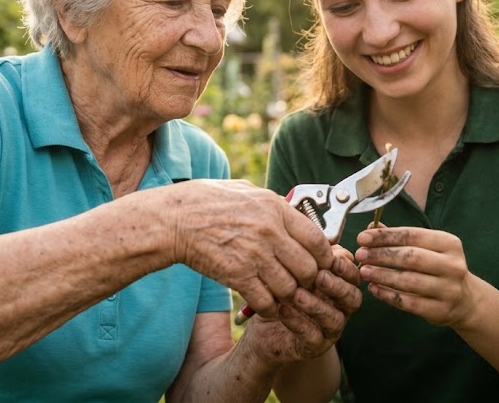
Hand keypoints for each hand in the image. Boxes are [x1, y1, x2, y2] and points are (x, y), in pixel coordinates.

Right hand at [166, 179, 334, 319]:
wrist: (175, 220)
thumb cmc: (208, 202)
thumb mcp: (247, 192)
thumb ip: (275, 205)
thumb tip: (297, 216)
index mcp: (275, 209)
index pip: (317, 240)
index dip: (324, 257)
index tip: (320, 263)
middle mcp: (270, 233)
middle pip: (309, 269)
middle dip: (310, 281)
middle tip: (303, 283)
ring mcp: (254, 256)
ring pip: (291, 289)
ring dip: (290, 296)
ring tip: (284, 294)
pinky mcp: (237, 276)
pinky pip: (267, 302)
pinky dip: (270, 307)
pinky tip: (266, 303)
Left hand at [244, 245, 360, 362]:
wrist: (263, 324)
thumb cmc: (283, 290)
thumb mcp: (294, 268)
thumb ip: (309, 256)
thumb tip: (324, 240)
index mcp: (340, 287)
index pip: (353, 277)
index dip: (346, 268)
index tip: (332, 258)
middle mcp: (340, 309)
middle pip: (352, 299)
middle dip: (337, 287)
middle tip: (319, 277)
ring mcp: (330, 330)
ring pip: (334, 319)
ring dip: (316, 305)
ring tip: (296, 294)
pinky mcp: (314, 347)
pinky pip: (313, 337)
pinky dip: (299, 323)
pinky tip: (283, 310)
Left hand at [355, 226, 474, 326]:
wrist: (465, 301)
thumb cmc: (438, 268)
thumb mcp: (427, 249)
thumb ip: (400, 239)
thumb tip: (370, 229)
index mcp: (449, 243)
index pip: (413, 235)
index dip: (386, 236)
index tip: (363, 237)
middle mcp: (453, 265)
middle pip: (411, 257)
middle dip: (381, 255)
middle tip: (360, 254)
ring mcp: (449, 289)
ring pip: (409, 281)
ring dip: (382, 275)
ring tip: (364, 271)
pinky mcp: (440, 310)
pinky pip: (408, 302)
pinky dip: (387, 295)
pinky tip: (374, 289)